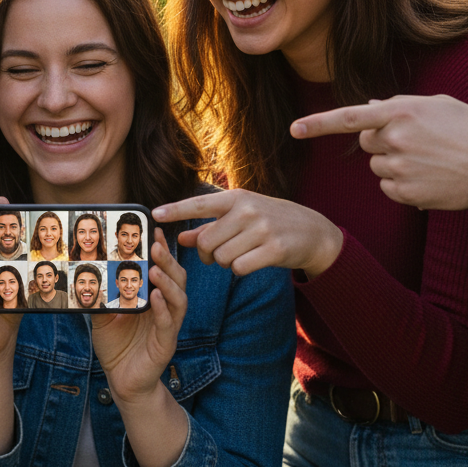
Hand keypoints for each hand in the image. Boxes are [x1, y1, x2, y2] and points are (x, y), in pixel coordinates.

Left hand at [91, 229, 186, 401]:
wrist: (122, 381)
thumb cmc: (117, 346)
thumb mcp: (103, 315)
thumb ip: (100, 295)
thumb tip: (83, 271)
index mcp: (152, 296)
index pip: (161, 267)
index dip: (161, 248)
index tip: (154, 228)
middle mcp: (164, 307)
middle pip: (175, 277)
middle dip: (167, 259)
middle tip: (156, 243)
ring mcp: (167, 325)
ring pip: (178, 298)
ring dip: (167, 281)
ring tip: (154, 268)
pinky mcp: (165, 343)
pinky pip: (169, 324)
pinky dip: (163, 309)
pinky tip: (155, 297)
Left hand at [155, 190, 341, 276]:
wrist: (312, 231)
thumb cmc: (270, 221)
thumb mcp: (241, 216)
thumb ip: (210, 227)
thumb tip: (180, 238)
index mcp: (236, 198)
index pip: (199, 204)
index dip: (175, 210)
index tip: (154, 214)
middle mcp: (247, 210)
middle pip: (207, 241)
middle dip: (208, 253)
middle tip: (218, 253)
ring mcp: (262, 229)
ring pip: (222, 257)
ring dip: (226, 263)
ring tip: (240, 253)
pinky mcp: (274, 249)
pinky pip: (240, 267)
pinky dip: (241, 269)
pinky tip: (253, 261)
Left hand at [291, 94, 467, 209]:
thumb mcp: (436, 104)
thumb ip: (397, 105)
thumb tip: (365, 107)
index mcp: (400, 111)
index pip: (349, 117)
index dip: (318, 123)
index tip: (294, 129)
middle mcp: (395, 139)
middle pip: (366, 142)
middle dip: (381, 141)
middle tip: (415, 141)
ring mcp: (400, 168)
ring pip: (377, 166)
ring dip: (393, 162)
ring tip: (428, 159)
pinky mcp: (406, 193)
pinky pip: (388, 187)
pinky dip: (401, 184)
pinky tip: (428, 177)